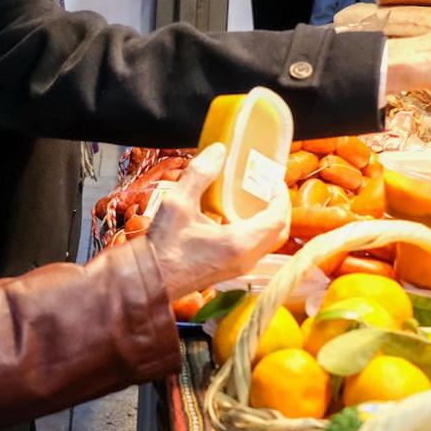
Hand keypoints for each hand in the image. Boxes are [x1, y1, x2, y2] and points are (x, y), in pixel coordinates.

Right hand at [143, 143, 290, 296]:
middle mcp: (246, 258)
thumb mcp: (178, 203)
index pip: (277, 218)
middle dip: (279, 207)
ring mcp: (240, 267)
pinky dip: (258, 231)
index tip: (273, 178)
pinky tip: (240, 216)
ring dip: (270, 220)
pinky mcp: (231, 270)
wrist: (150, 280)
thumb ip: (200, 175)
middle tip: (269, 186)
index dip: (280, 196)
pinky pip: (257, 249)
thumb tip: (219, 151)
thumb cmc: (162, 247)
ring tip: (257, 198)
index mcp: (239, 243)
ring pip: (270, 242)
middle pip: (279, 232)